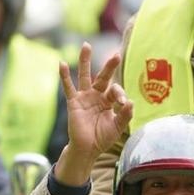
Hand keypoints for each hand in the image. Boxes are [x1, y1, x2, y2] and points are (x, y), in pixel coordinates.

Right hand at [57, 44, 132, 185]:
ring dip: (85, 61)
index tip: (122, 104)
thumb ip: (125, 115)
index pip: (116, 91)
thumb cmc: (103, 138)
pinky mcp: (73, 102)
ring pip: (85, 75)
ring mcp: (84, 97)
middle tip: (116, 55)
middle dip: (109, 66)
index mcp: (109, 100)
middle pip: (103, 77)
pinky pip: (68, 87)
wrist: (88, 149)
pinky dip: (64, 76)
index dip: (120, 95)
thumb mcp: (117, 127)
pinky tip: (62, 63)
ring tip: (86, 45)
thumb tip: (131, 102)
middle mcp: (97, 95)